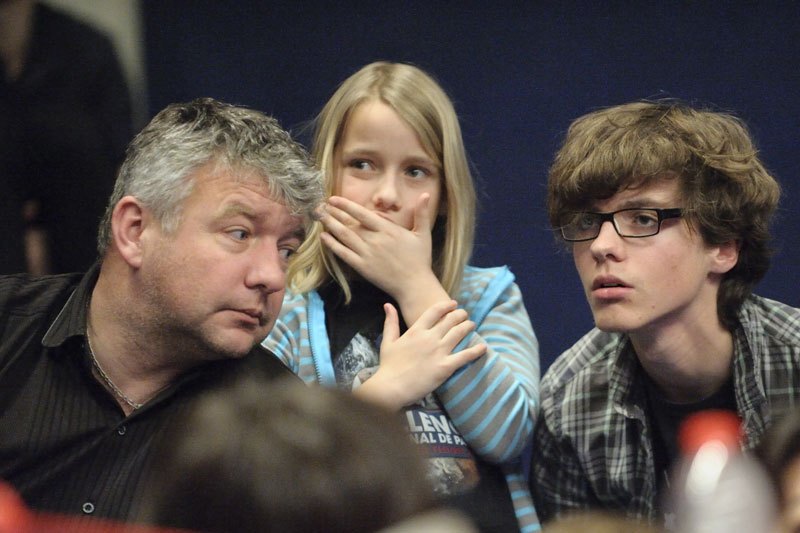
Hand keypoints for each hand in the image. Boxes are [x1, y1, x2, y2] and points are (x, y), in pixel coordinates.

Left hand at [319, 195, 450, 323]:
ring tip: (319, 216)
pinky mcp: (363, 267)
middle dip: (333, 213)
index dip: (346, 205)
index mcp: (388, 230)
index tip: (333, 199)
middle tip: (320, 206)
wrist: (414, 285)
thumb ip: (422, 214)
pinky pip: (344, 254)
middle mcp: (375, 241)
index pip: (363, 214)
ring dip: (330, 225)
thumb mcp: (423, 234)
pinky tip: (324, 237)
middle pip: (349, 224)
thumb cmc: (420, 259)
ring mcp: (367, 254)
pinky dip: (332, 245)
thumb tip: (426, 195)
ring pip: (344, 237)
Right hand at [354, 300, 486, 409]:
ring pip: (459, 333)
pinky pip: (465, 356)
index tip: (454, 304)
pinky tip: (483, 347)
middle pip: (451, 320)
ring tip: (472, 325)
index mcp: (416, 330)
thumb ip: (390, 322)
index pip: (435, 311)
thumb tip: (388, 304)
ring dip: (468, 327)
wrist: (392, 387)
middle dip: (461, 315)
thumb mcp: (388, 341)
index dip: (447, 306)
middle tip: (465, 315)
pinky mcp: (446, 367)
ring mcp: (439, 351)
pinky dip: (476, 350)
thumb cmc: (389, 366)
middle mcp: (430, 337)